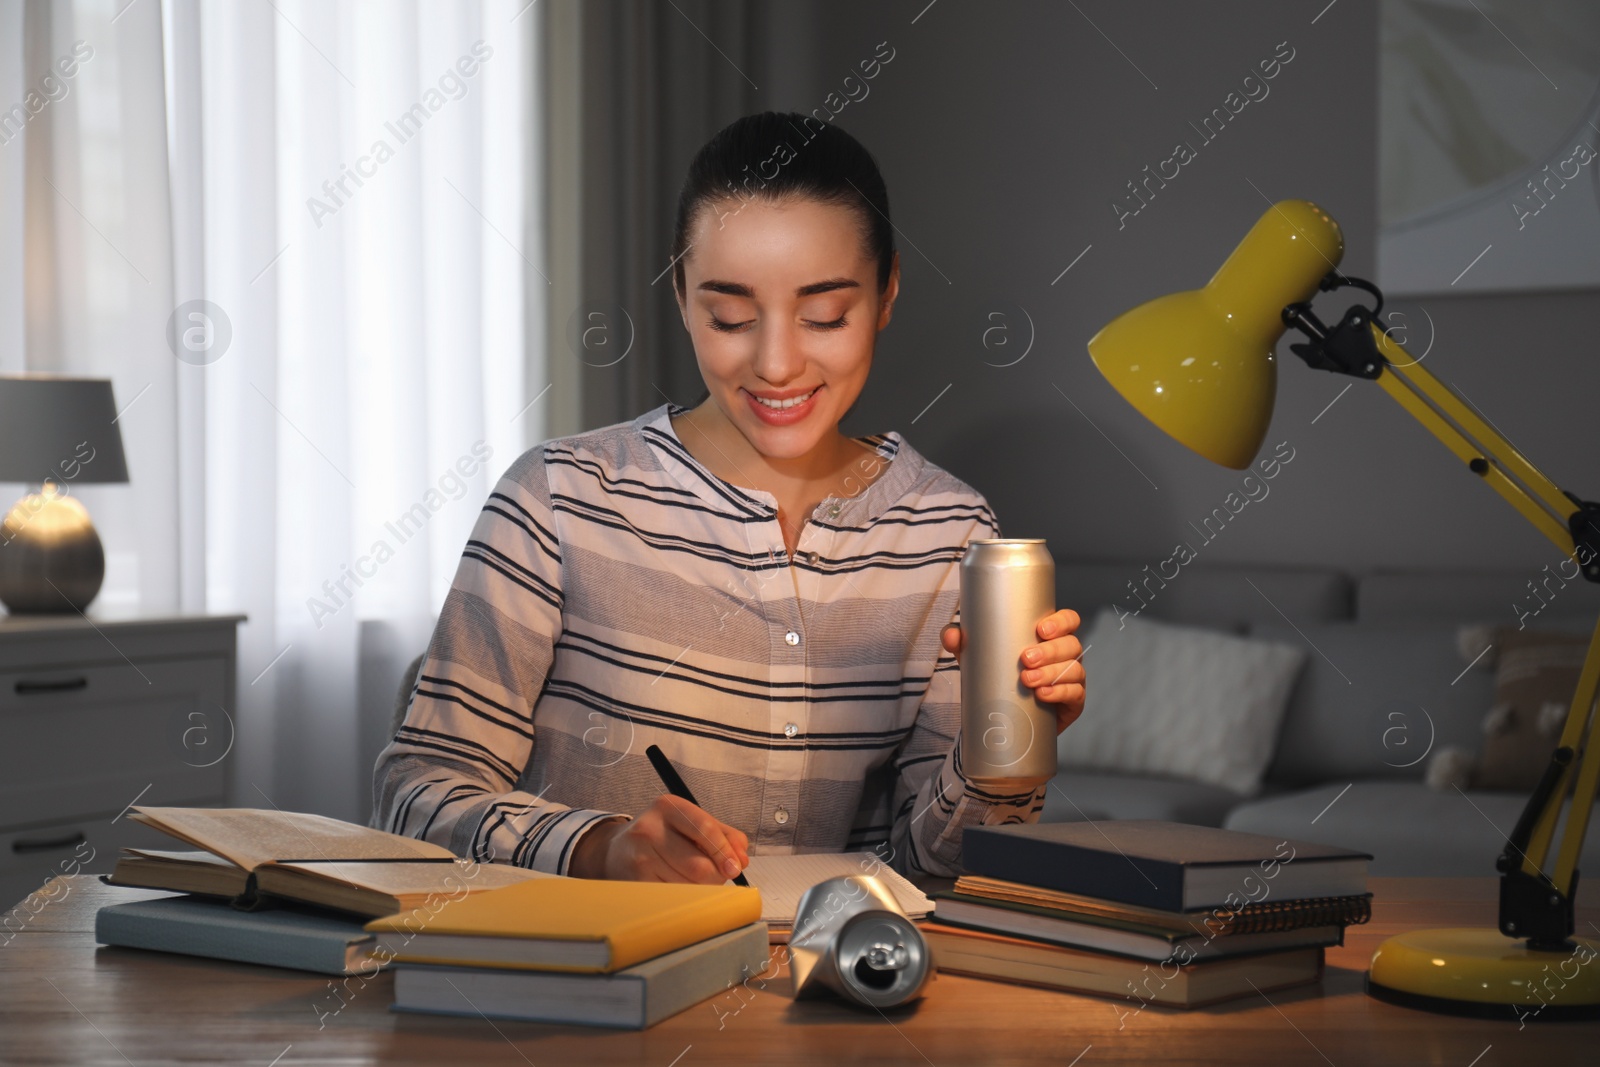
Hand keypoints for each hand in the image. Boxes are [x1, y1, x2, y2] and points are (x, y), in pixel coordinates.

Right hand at [568, 794, 749, 882]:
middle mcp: (650, 828)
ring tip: (690, 878)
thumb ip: (724, 836)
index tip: (736, 868)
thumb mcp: (692, 824)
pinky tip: (676, 886)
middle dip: (715, 876)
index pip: (705, 829)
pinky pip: (672, 897)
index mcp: (669, 807)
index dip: (724, 851)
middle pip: (699, 865)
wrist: (618, 851)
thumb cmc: (665, 837)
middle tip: (715, 876)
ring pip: (687, 885)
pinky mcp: (634, 881)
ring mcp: (639, 856)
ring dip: (700, 888)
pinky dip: (683, 897)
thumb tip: (742, 859)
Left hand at [941, 608, 1084, 733]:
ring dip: (1052, 673)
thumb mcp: (977, 656)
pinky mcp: (1073, 702)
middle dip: (1050, 651)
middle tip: (1025, 659)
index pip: (1068, 620)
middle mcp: (1065, 655)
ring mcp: (1072, 678)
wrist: (1005, 717)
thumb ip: (961, 641)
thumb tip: (952, 634)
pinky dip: (1060, 692)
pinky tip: (1043, 695)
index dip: (1061, 621)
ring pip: (1074, 669)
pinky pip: (1076, 694)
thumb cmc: (997, 676)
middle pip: (1071, 645)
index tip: (1041, 629)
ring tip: (1028, 680)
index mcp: (1049, 637)